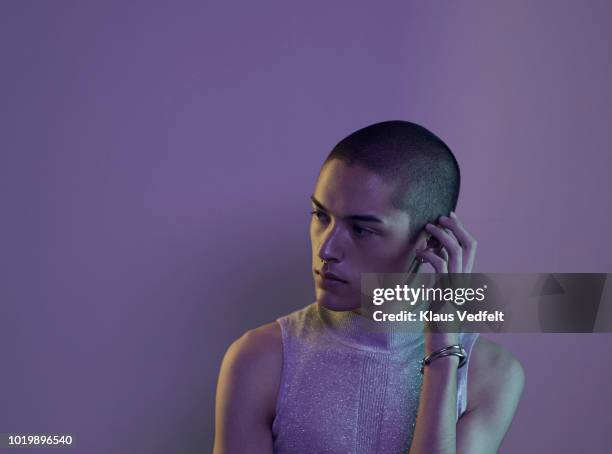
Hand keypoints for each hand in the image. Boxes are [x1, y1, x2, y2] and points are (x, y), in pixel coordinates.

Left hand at [414, 211, 477, 352]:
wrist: (442, 341)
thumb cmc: (440, 320)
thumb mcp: (441, 292)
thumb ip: (441, 274)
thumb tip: (432, 254)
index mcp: (466, 278)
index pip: (471, 247)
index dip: (461, 230)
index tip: (449, 218)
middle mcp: (466, 279)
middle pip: (468, 245)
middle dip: (455, 227)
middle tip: (440, 218)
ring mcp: (457, 285)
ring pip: (455, 251)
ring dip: (441, 236)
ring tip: (427, 229)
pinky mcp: (445, 292)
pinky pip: (440, 265)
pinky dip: (429, 254)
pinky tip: (420, 254)